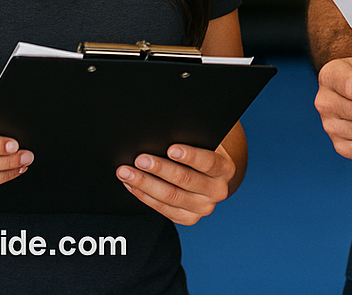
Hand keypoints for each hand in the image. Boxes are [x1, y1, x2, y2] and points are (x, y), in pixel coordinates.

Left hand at [116, 143, 235, 224]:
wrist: (215, 176)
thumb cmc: (205, 150)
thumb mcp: (206, 141)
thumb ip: (192, 139)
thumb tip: (163, 133)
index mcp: (225, 169)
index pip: (208, 162)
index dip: (190, 155)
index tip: (171, 148)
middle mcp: (216, 191)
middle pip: (184, 180)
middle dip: (159, 168)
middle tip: (139, 159)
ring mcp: (202, 208)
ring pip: (170, 196)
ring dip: (145, 183)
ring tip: (127, 172)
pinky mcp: (188, 218)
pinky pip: (163, 208)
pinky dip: (144, 195)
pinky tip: (132, 185)